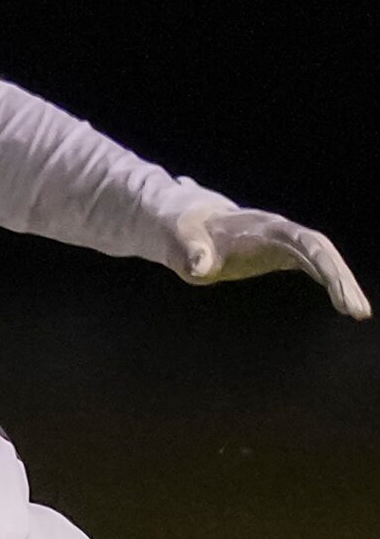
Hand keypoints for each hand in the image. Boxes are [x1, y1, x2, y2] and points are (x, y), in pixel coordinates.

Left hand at [170, 205, 369, 318]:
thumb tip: (200, 268)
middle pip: (322, 253)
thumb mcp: (179, 241)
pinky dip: (330, 286)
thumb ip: (189, 252)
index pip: (304, 242)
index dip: (324, 264)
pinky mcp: (281, 256)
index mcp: (262, 226)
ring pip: (323, 262)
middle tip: (359, 312)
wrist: (184, 224)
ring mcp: (284, 244)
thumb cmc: (181, 231)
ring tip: (360, 314)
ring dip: (343, 286)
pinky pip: (314, 269)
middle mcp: (281, 232)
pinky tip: (346, 307)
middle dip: (342, 280)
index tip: (339, 289)